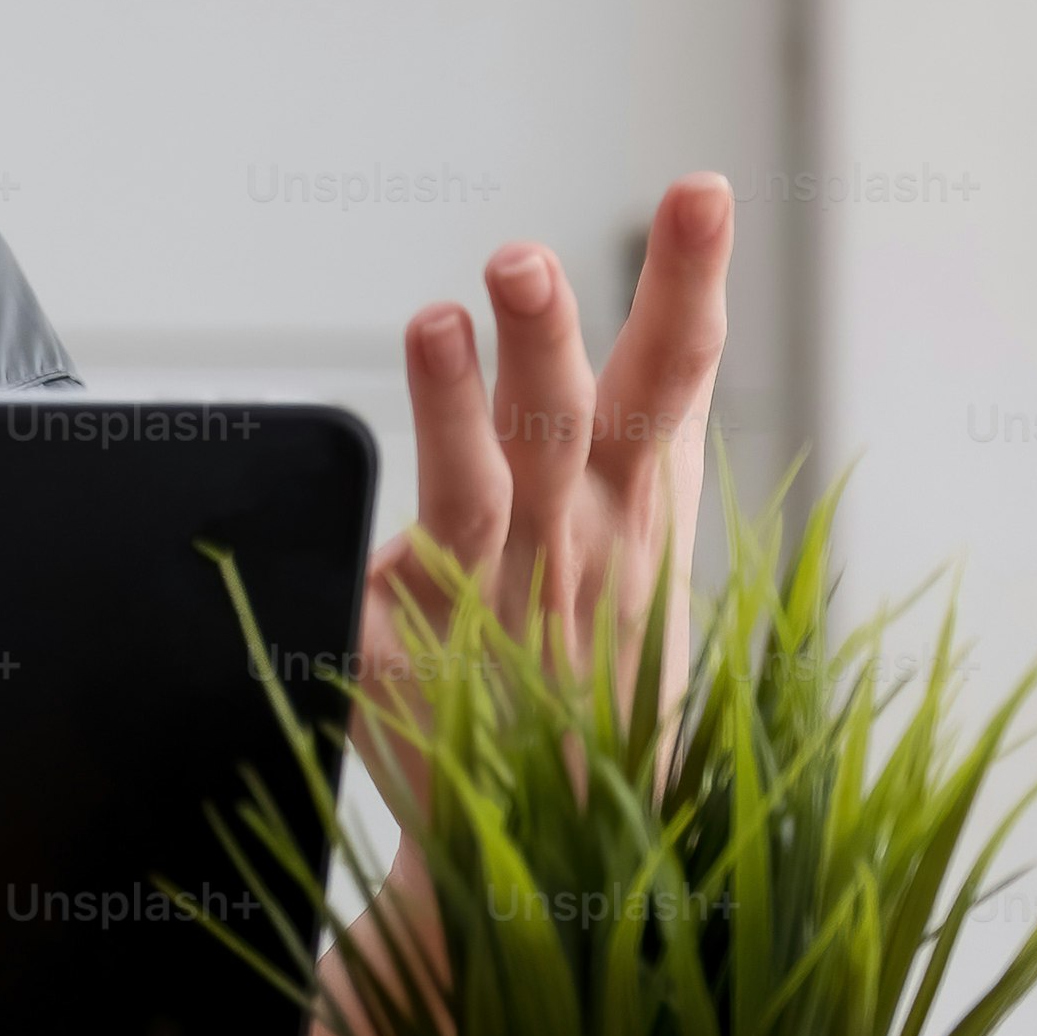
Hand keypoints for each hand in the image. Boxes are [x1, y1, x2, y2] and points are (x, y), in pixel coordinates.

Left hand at [360, 174, 734, 760]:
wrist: (558, 846)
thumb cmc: (592, 660)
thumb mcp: (642, 533)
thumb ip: (638, 413)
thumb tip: (654, 273)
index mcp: (637, 507)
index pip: (674, 375)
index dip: (691, 283)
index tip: (699, 188)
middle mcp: (575, 548)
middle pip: (565, 424)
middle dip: (546, 339)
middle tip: (518, 257)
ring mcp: (494, 607)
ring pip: (479, 496)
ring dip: (457, 410)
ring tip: (435, 320)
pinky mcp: (408, 662)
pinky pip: (373, 612)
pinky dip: (362, 579)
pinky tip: (337, 530)